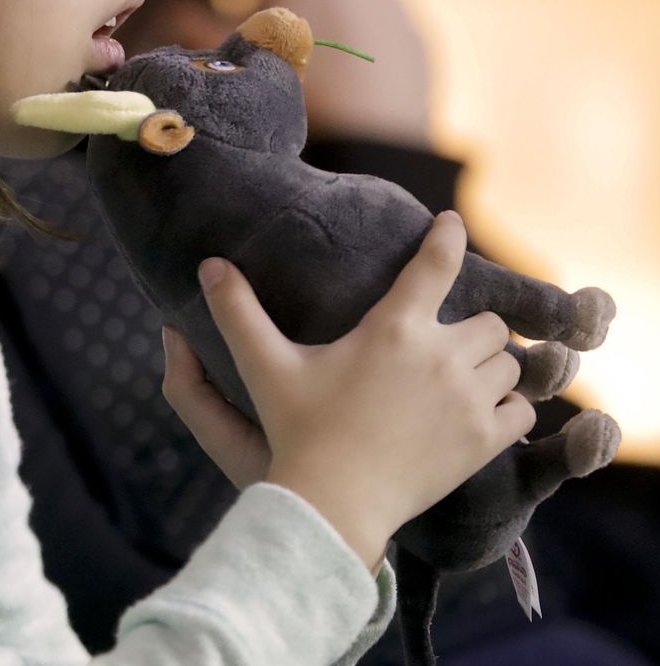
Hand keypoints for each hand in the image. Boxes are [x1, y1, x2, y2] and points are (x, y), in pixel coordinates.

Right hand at [163, 212, 534, 569]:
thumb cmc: (298, 431)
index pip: (436, 263)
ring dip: (491, 363)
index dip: (448, 236)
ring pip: (508, 362)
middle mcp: (440, 357)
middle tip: (443, 341)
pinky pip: (521, 408)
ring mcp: (467, 401)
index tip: (451, 223)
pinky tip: (483, 411)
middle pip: (487, 320)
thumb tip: (209, 263)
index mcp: (394, 329)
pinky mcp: (482, 441)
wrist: (332, 506)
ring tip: (463, 375)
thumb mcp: (266, 366)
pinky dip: (508, 405)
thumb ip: (238, 311)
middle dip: (468, 326)